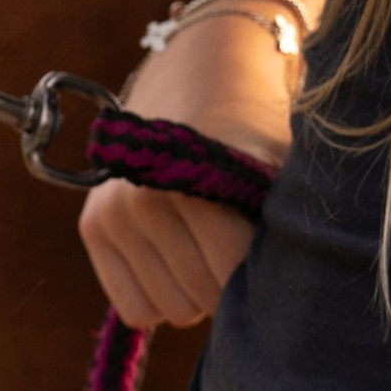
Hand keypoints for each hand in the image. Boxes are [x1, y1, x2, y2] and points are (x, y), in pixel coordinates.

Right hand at [78, 6, 289, 329]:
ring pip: (171, 311)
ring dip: (195, 293)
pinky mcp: (93, 228)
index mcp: (197, 184)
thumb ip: (288, 226)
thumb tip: (298, 295)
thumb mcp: (281, 168)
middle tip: (238, 246)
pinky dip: (159, 296)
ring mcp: (113, 215)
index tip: (271, 254)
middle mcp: (145, 201)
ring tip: (207, 249)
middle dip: (228, 283)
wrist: (198, 80)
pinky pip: (135, 309)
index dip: (262, 275)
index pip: (234, 275)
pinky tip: (176, 261)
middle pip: (204, 299)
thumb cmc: (252, 134)